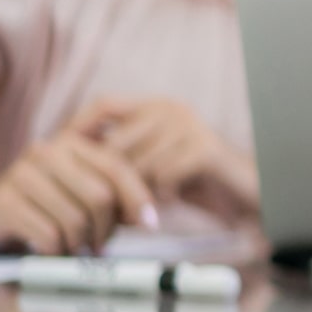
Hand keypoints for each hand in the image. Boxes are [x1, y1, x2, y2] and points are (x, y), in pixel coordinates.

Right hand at [0, 121, 159, 254]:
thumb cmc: (34, 207)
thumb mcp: (74, 195)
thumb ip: (109, 199)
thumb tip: (148, 220)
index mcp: (69, 144)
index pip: (117, 169)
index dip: (138, 199)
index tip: (150, 226)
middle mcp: (46, 152)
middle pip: (100, 196)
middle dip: (106, 230)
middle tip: (100, 248)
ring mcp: (22, 175)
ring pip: (75, 219)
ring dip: (80, 246)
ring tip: (72, 252)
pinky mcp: (4, 202)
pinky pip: (49, 235)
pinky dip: (56, 252)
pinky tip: (49, 253)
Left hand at [81, 97, 258, 220]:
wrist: (252, 195)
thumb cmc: (197, 184)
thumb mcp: (154, 167)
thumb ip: (122, 160)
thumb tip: (67, 164)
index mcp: (156, 108)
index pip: (104, 103)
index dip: (78, 126)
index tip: (59, 154)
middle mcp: (171, 108)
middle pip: (115, 144)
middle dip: (109, 181)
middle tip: (108, 208)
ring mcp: (189, 125)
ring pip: (137, 165)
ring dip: (138, 193)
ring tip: (145, 207)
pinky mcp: (204, 147)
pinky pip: (162, 176)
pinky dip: (163, 196)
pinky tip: (173, 201)